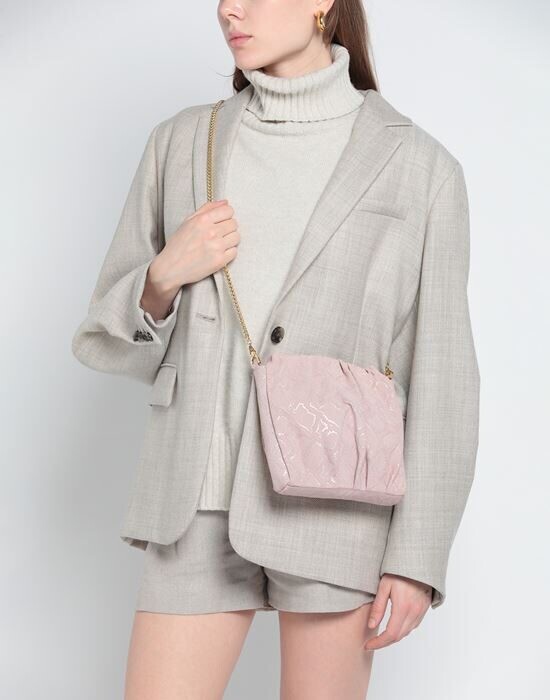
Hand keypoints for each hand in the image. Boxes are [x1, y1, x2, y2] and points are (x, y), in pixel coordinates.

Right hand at [140, 199, 238, 319]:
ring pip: (236, 237)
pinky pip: (234, 251)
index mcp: (202, 220)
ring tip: (218, 243)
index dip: (226, 215)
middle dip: (228, 227)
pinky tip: (218, 253)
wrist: (171, 268)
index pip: (228, 210)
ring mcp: (217, 247)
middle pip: (234, 223)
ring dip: (230, 239)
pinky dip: (228, 252)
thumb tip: (225, 202)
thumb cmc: (178, 244)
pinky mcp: (220, 261)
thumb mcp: (188, 222)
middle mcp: (211, 232)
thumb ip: (207, 209)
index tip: (220, 221)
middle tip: (218, 234)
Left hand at [363, 574, 431, 650]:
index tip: (368, 645)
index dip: (379, 643)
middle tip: (372, 642)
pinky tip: (395, 625)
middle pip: (399, 636)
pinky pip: (414, 625)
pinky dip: (403, 629)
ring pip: (407, 632)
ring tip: (381, 635)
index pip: (391, 634)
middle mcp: (414, 612)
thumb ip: (378, 607)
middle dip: (384, 642)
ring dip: (394, 636)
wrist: (418, 561)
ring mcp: (421, 611)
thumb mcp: (384, 586)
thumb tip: (371, 625)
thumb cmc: (399, 570)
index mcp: (403, 607)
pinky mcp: (424, 608)